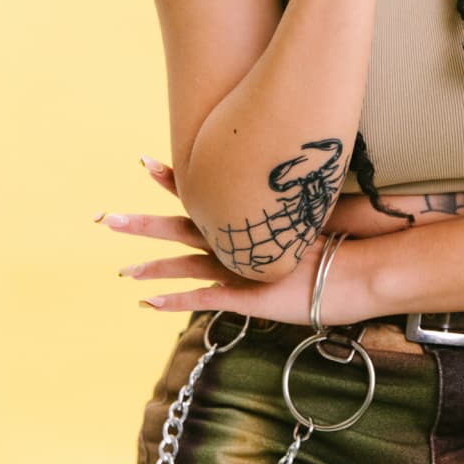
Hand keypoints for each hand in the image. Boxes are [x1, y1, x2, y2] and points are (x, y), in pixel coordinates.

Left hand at [96, 156, 340, 326]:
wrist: (356, 266)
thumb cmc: (339, 239)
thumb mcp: (305, 213)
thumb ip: (286, 200)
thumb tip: (279, 176)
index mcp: (244, 218)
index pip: (199, 193)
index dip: (171, 178)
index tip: (144, 162)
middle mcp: (235, 239)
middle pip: (178, 226)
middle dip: (141, 222)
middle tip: (107, 217)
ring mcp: (237, 267)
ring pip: (182, 264)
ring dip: (149, 265)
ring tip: (119, 266)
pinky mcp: (245, 295)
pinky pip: (201, 298)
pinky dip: (174, 300)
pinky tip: (148, 301)